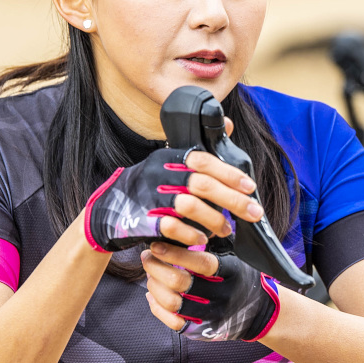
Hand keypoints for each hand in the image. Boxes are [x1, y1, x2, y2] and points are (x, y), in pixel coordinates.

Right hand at [83, 146, 264, 252]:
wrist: (109, 209)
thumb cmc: (150, 185)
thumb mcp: (170, 161)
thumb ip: (200, 150)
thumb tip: (228, 123)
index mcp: (168, 157)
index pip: (203, 160)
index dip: (229, 174)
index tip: (251, 187)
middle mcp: (159, 174)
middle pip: (201, 184)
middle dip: (233, 200)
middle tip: (254, 212)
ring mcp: (149, 196)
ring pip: (188, 206)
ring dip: (215, 220)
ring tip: (227, 229)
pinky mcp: (142, 219)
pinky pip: (172, 227)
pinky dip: (191, 234)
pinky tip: (202, 239)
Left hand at [142, 243, 279, 341]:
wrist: (260, 312)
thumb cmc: (242, 275)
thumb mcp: (237, 254)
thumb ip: (216, 239)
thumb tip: (187, 219)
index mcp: (233, 273)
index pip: (202, 263)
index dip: (176, 254)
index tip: (157, 244)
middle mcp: (223, 296)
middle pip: (181, 284)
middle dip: (157, 268)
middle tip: (148, 256)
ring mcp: (212, 316)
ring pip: (173, 303)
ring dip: (154, 286)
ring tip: (150, 273)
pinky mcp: (202, 331)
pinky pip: (172, 322)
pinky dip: (157, 307)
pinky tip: (152, 295)